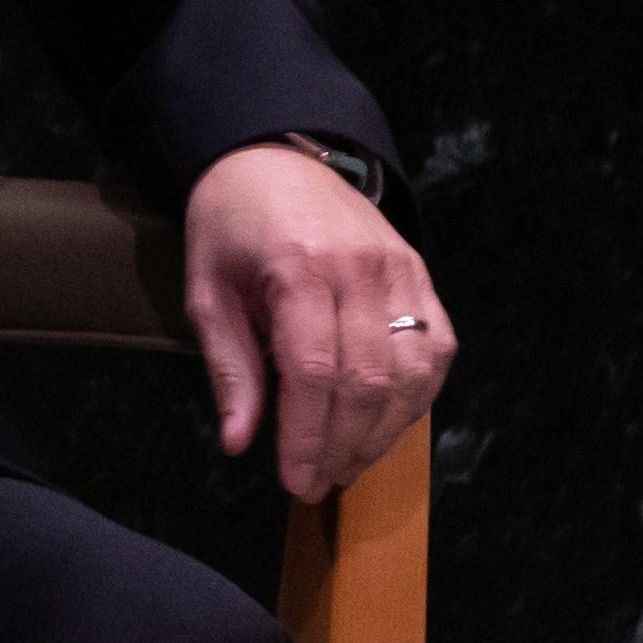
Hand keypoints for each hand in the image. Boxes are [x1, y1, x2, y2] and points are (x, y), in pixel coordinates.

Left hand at [182, 137, 449, 503]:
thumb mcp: (207, 292)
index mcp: (301, 267)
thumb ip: (230, 368)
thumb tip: (239, 442)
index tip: (295, 482)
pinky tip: (384, 424)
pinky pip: (435, 349)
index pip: (316, 372)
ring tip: (348, 464)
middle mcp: (363, 269)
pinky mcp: (421, 274)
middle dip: (344, 446)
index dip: (309, 437)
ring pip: (411, 372)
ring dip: (383, 432)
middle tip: (317, 483)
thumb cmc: (231, 226)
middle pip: (368, 380)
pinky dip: (416, 397)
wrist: (274, 159)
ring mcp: (402, 270)